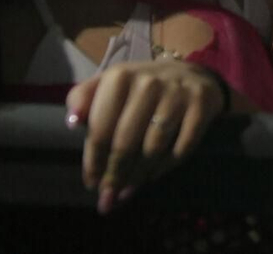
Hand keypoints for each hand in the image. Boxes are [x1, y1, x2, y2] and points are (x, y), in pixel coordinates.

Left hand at [64, 60, 227, 213]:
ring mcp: (177, 93)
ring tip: (128, 190)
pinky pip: (181, 147)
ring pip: (153, 148)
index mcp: (119, 76)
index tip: (91, 184)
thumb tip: (72, 122)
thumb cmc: (139, 88)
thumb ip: (83, 99)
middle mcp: (148, 82)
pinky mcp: (201, 104)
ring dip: (138, 176)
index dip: (93, 161)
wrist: (189, 74)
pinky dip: (166, 167)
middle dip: (114, 175)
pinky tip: (153, 176)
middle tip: (108, 197)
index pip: (100, 128)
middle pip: (125, 142)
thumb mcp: (108, 85)